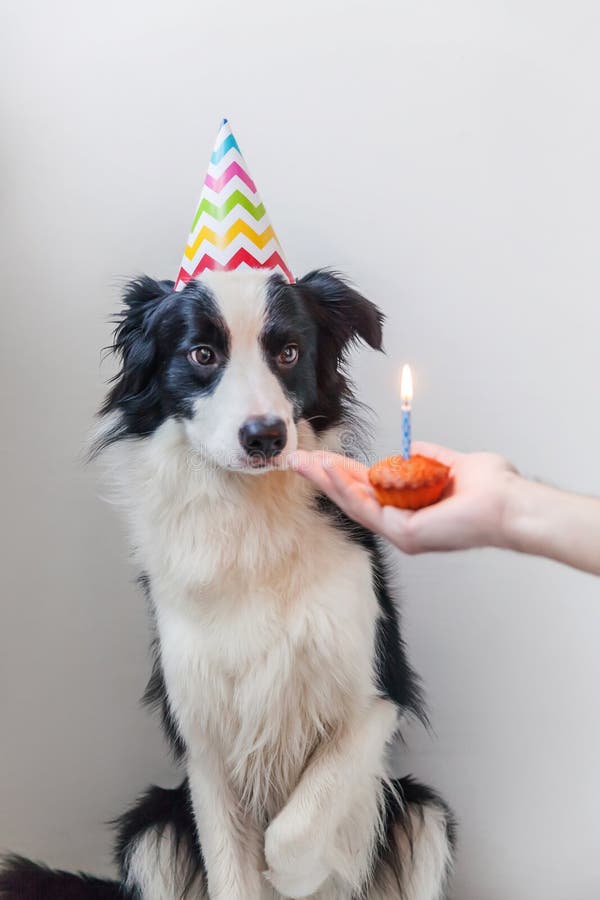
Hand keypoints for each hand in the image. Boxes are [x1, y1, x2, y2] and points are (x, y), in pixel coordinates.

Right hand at [284, 442, 518, 554]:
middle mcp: (402, 525)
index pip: (368, 489)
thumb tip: (410, 448)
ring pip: (352, 504)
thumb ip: (428, 457)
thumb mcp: (452, 463)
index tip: (321, 457)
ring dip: (326, 481)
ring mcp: (401, 532)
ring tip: (303, 463)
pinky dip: (345, 487)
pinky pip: (366, 507)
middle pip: (352, 499)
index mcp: (410, 510)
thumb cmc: (493, 490)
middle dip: (323, 478)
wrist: (510, 503)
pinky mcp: (403, 533)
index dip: (342, 473)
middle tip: (296, 461)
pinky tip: (330, 470)